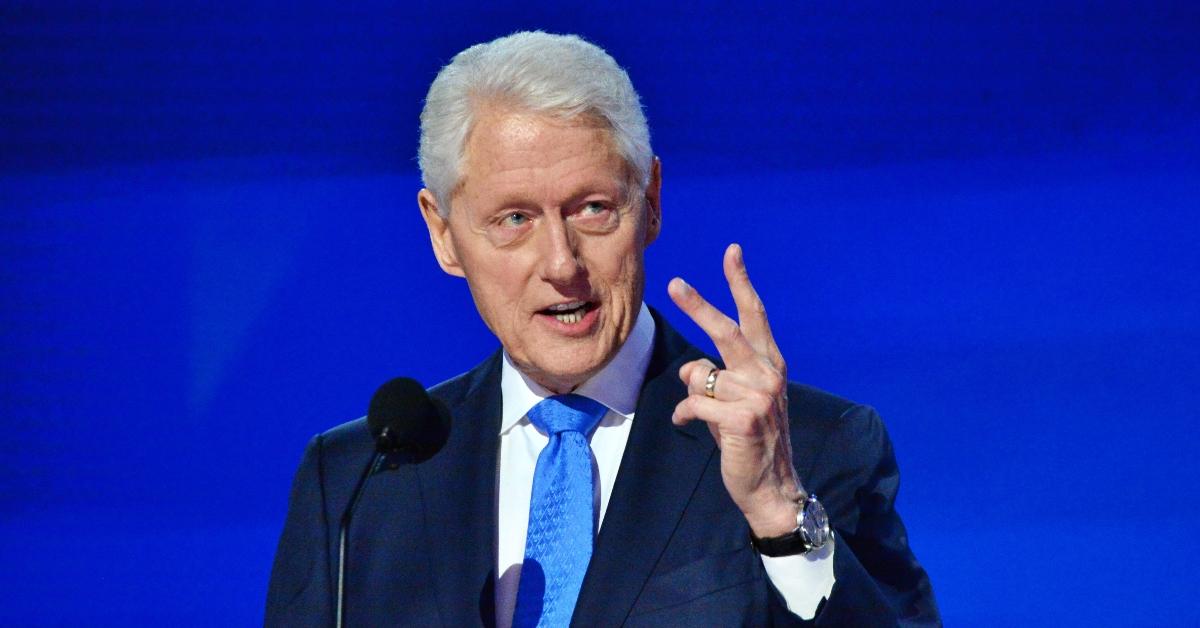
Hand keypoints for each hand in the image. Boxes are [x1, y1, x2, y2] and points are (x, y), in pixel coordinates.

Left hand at [668, 243, 804, 537]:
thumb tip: (690, 368)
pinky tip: (690, 426)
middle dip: (697, 306)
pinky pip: (693, 404)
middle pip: (725, 331)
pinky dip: (684, 415)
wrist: (771, 488)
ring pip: (699, 376)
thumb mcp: (735, 401)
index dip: (740, 282)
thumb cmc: (748, 441)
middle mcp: (768, 374)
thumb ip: (716, 376)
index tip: (732, 251)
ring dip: (691, 397)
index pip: (754, 315)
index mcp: (770, 364)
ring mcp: (758, 396)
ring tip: (706, 417)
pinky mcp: (742, 419)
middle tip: (673, 283)